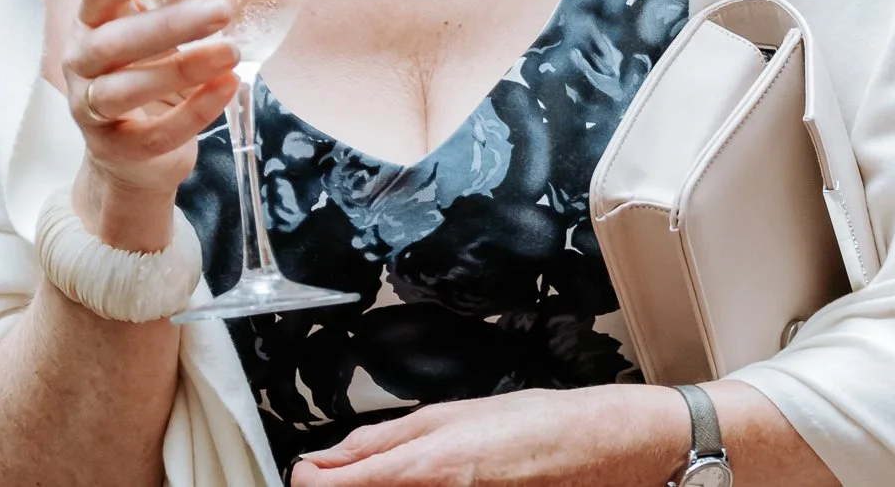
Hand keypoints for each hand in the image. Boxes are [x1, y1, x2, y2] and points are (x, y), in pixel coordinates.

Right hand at [62, 0, 237, 243]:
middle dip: (168, 23)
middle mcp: (83, 57)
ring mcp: (92, 106)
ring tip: (232, 53)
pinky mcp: (115, 148)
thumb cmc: (163, 69)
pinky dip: (193, 113)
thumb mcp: (187, 29)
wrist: (138, 151)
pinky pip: (151, 134)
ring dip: (182, 69)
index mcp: (98, 16)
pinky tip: (227, 91)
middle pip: (113, 39)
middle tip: (220, 10)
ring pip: (125, 88)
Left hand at [287, 386, 682, 486]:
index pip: (338, 486)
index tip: (305, 471)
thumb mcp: (445, 415)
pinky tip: (408, 479)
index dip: (313, 480)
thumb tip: (330, 457)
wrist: (590, 449)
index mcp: (422, 467)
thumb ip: (383, 440)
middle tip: (330, 472)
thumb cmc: (526, 425)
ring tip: (360, 474)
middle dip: (338, 485)